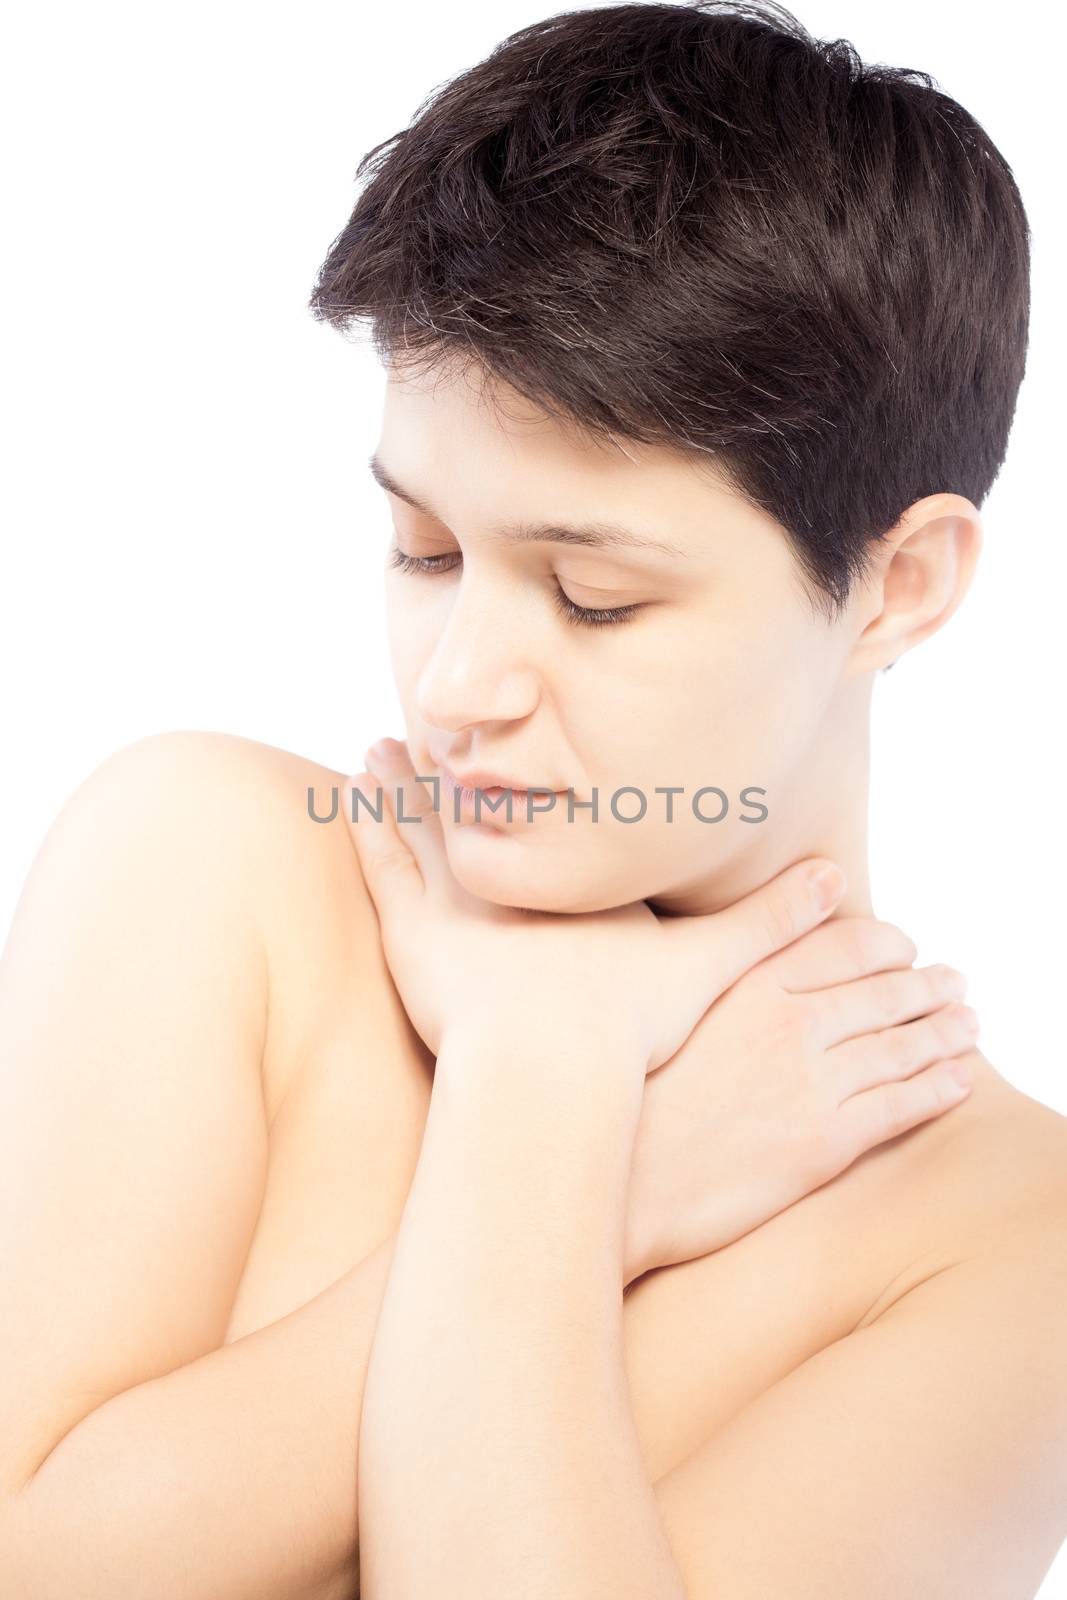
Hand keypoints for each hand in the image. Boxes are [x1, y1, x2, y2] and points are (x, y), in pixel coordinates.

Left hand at [342, 737, 849, 1072]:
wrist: (553, 1065)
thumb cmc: (629, 1023)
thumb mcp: (712, 967)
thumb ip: (771, 923)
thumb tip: (839, 883)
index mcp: (577, 880)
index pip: (557, 817)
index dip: (536, 781)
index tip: (521, 742)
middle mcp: (518, 874)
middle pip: (483, 808)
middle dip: (459, 768)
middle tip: (434, 725)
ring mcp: (459, 899)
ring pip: (422, 826)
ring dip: (402, 785)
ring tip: (381, 745)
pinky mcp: (412, 934)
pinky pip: (381, 866)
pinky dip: (367, 826)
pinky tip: (350, 793)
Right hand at [621, 915, 977, 1283]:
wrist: (628, 1182)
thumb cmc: (631, 1101)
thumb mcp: (669, 1011)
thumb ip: (718, 968)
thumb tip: (746, 942)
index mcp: (750, 982)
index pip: (843, 945)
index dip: (885, 943)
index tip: (904, 945)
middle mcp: (790, 1022)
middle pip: (883, 992)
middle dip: (926, 985)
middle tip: (953, 982)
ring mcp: (813, 1082)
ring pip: (902, 1046)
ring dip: (945, 1033)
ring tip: (968, 1024)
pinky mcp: (826, 1141)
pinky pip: (902, 1105)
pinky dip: (939, 1089)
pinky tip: (958, 1081)